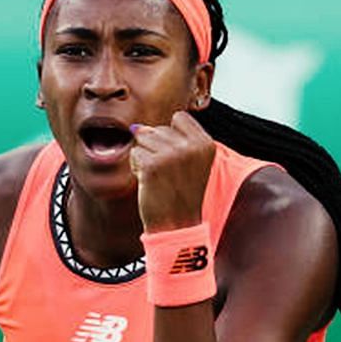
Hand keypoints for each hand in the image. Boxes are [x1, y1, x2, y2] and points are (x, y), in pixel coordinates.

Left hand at [129, 112, 214, 232]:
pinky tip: (149, 181)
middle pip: (158, 129)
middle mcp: (191, 146)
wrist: (177, 223)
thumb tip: (137, 127)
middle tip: (166, 173)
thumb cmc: (180, 193)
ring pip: (143, 139)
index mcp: (206, 143)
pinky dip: (137, 167)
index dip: (170, 135)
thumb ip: (172, 140)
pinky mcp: (152, 164)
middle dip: (154, 148)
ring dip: (144, 156)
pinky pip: (134, 154)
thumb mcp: (189, 162)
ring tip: (158, 176)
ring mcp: (172, 154)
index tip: (174, 157)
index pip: (179, 117)